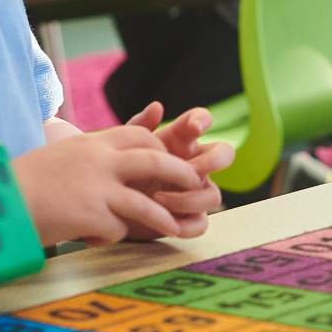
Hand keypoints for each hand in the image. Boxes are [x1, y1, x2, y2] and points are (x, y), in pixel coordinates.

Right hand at [12, 125, 208, 246]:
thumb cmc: (16, 182)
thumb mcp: (57, 156)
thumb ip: (87, 157)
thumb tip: (109, 166)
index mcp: (90, 143)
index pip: (138, 136)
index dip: (157, 147)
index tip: (167, 159)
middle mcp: (98, 160)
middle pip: (154, 160)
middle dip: (179, 172)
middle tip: (194, 184)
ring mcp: (97, 188)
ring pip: (145, 202)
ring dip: (162, 217)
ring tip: (176, 228)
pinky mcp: (90, 215)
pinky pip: (117, 229)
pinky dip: (111, 237)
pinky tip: (92, 239)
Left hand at [123, 102, 234, 238]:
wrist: (106, 205)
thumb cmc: (120, 171)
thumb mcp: (123, 149)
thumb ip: (138, 127)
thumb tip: (157, 107)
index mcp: (180, 141)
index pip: (202, 120)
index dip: (204, 120)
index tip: (193, 128)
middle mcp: (194, 165)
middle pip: (224, 154)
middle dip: (213, 161)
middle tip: (189, 170)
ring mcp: (195, 193)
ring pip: (214, 195)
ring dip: (189, 198)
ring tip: (159, 198)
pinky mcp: (188, 219)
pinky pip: (201, 223)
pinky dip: (185, 225)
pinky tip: (163, 222)